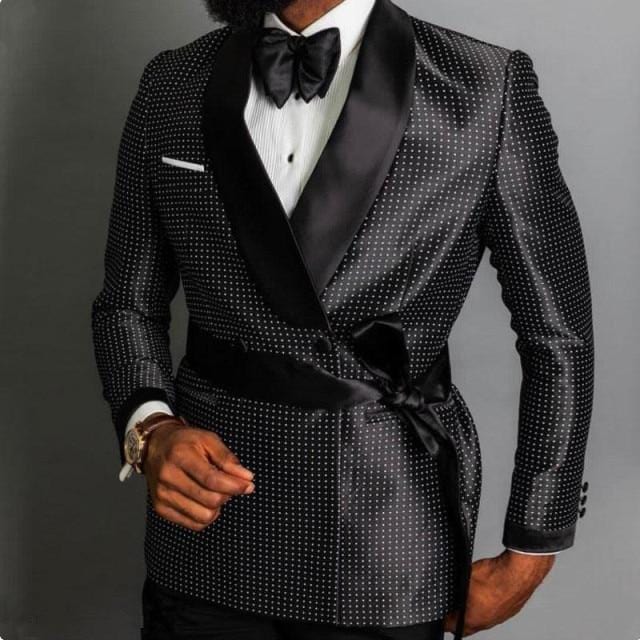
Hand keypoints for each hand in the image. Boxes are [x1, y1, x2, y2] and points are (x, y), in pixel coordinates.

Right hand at [142, 414, 254, 531]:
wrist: (156, 446)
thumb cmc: (185, 442)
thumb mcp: (208, 440)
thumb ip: (228, 459)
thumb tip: (247, 478)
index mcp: (180, 456)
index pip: (212, 480)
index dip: (234, 486)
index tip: (248, 485)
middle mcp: (168, 477)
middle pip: (210, 500)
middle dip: (227, 495)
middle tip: (229, 485)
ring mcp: (162, 495)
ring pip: (203, 516)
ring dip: (217, 507)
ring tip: (215, 492)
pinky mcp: (161, 508)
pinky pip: (193, 524)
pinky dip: (205, 515)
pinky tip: (204, 501)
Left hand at [444, 549, 554, 635]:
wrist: (517, 573)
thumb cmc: (493, 576)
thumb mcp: (464, 579)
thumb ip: (456, 588)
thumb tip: (451, 588)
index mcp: (472, 619)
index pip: (451, 626)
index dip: (444, 620)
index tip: (442, 615)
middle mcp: (486, 622)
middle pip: (467, 628)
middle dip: (459, 621)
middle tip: (453, 611)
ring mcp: (499, 617)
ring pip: (482, 620)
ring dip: (475, 613)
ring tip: (470, 599)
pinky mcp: (509, 611)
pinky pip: (495, 613)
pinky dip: (489, 606)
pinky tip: (487, 595)